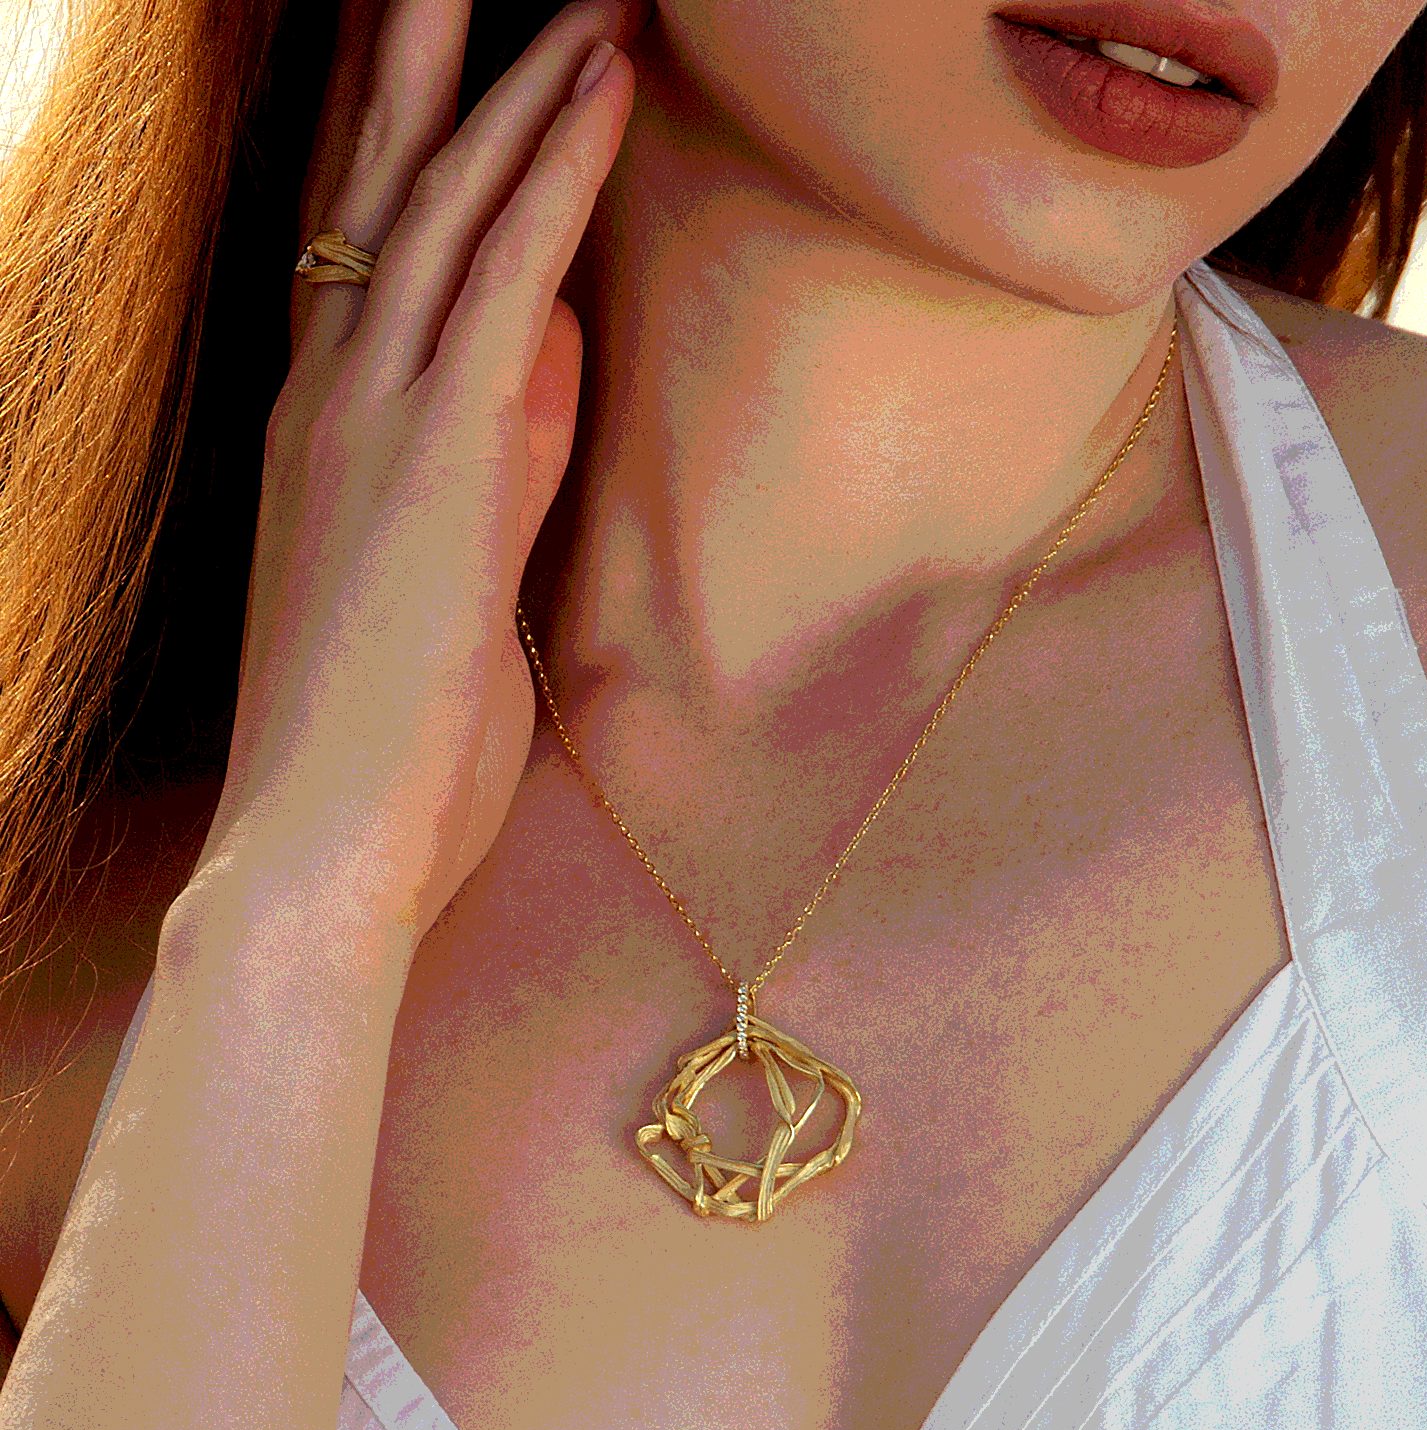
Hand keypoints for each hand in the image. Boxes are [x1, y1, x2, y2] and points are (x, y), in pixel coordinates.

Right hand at [187, 0, 647, 941]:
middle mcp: (328, 397)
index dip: (403, 136)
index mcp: (324, 435)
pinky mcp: (437, 454)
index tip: (449, 48)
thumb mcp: (456, 582)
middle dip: (433, 58)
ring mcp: (371, 417)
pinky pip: (505, 275)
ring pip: (443, 200)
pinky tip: (602, 81)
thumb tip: (552, 344)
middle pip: (379, 186)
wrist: (324, 851)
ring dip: (516, 75)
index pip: (363, 247)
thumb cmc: (388, 750)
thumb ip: (504, 459)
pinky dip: (555, 171)